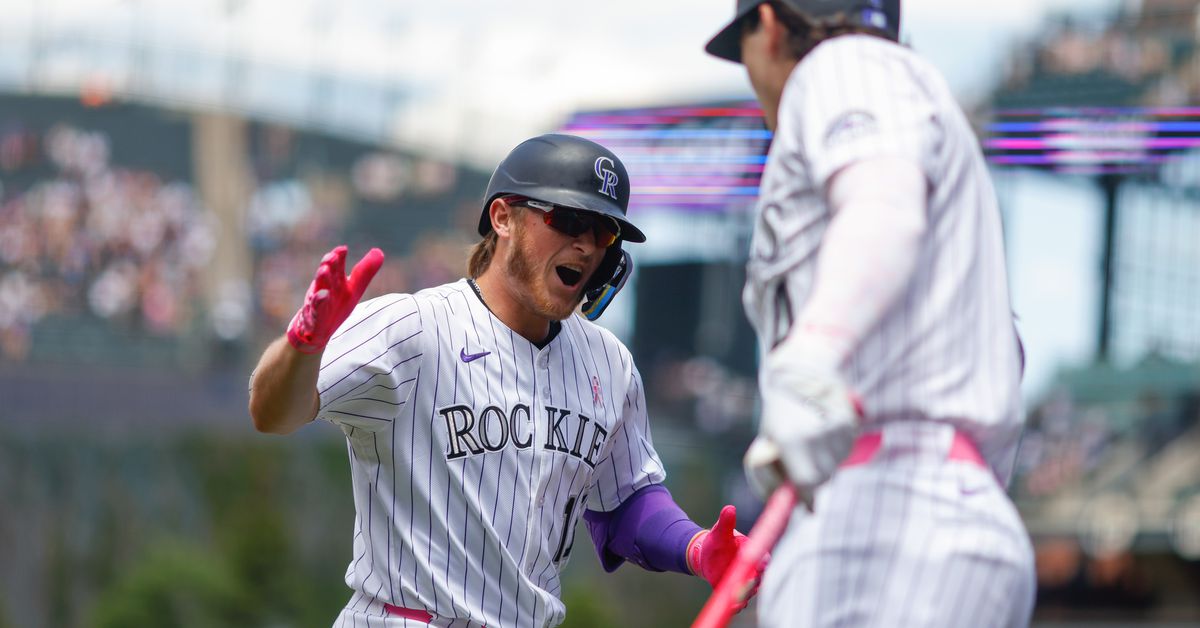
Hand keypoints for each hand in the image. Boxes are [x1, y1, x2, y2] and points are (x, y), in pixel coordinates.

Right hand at [286, 246, 383, 353]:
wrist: (319, 328)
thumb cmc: (337, 303)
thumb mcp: (354, 287)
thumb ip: (365, 271)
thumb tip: (379, 251)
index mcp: (336, 280)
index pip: (337, 265)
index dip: (339, 256)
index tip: (343, 249)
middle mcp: (326, 288)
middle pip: (327, 274)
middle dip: (329, 265)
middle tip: (332, 256)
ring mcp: (318, 302)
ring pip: (319, 288)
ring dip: (321, 279)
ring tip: (324, 270)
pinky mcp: (315, 317)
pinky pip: (316, 309)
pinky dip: (318, 302)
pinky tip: (322, 295)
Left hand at [687, 505, 763, 611]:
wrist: (707, 555)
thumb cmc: (718, 541)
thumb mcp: (720, 531)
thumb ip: (726, 522)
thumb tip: (729, 508)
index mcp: (753, 553)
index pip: (764, 559)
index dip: (764, 562)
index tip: (761, 564)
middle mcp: (752, 570)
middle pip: (759, 578)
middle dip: (755, 581)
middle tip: (749, 582)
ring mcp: (744, 582)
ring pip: (750, 591)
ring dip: (746, 594)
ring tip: (740, 597)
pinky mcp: (733, 593)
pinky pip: (738, 602)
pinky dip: (737, 605)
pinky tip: (733, 606)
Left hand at [744, 347, 859, 503]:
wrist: (802, 371)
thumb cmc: (779, 412)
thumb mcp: (767, 440)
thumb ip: (774, 474)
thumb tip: (800, 508)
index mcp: (790, 439)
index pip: (805, 483)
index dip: (805, 497)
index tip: (806, 504)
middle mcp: (815, 434)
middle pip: (822, 478)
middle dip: (812, 479)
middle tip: (802, 463)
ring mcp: (836, 427)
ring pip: (835, 464)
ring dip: (825, 461)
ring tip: (812, 439)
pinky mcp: (850, 422)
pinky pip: (845, 450)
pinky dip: (836, 448)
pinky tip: (825, 430)